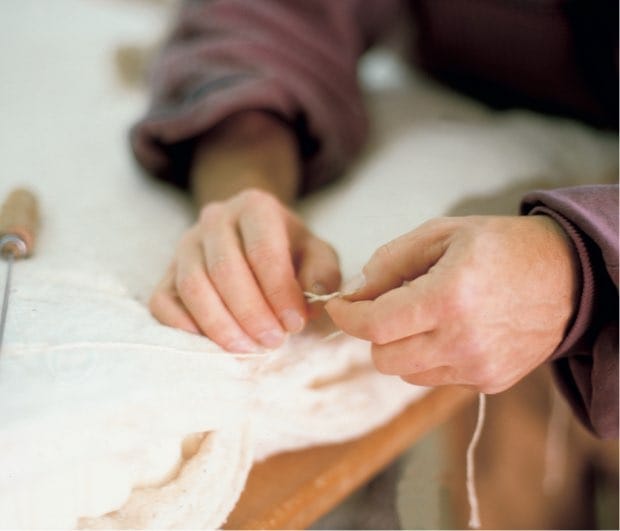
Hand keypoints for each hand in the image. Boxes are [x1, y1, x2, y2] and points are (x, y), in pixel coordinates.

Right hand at [149, 112, 339, 350]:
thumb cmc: (288, 249)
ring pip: (192, 285)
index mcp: (255, 207)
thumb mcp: (316, 251)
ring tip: (248, 348)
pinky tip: (210, 343)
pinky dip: (182, 326)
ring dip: (220, 324)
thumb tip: (312, 299)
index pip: (263, 249)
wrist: (249, 233)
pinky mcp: (167, 272)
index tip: (295, 323)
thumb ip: (322, 271)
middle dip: (251, 313)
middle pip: (224, 269)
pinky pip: (162, 301)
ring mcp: (186, 244)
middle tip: (273, 341)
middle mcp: (214, 219)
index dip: (279, 291)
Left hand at [326, 216, 578, 392]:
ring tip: (422, 316)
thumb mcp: (442, 233)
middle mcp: (462, 340)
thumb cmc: (501, 246)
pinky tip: (447, 331)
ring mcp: (477, 367)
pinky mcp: (489, 381)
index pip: (374, 325)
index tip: (338, 307)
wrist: (566, 276)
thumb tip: (355, 291)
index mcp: (448, 297)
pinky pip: (435, 378)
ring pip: (406, 373)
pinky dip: (427, 358)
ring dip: (400, 346)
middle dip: (373, 332)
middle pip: (383, 358)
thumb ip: (390, 261)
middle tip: (385, 306)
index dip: (346, 317)